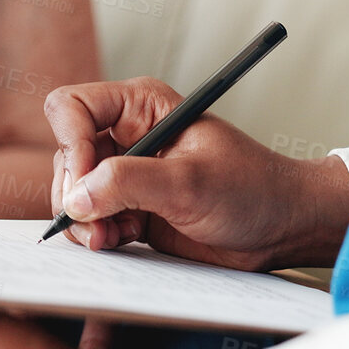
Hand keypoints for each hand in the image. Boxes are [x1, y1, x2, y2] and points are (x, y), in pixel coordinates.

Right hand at [45, 77, 348, 270]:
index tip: (86, 182)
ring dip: (82, 219)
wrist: (282, 228)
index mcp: (141, 106)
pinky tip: (119, 241)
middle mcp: (128, 135)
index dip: (70, 143)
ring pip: (73, 190)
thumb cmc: (253, 189)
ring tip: (109, 237)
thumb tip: (77, 195)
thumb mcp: (190, 182)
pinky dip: (95, 234)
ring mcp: (127, 173)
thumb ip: (129, 183)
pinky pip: (90, 218)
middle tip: (95, 224)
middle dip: (73, 191)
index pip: (73, 107)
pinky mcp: (130, 208)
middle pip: (66, 153)